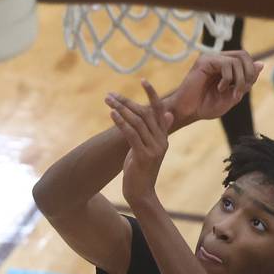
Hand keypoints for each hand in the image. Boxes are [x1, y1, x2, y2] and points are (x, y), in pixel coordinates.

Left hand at [108, 79, 173, 206]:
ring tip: (107, 101)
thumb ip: (153, 132)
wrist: (141, 194)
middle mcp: (161, 140)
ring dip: (120, 109)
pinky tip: (112, 114)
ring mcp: (154, 148)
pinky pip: (131, 135)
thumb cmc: (141, 170)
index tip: (143, 80)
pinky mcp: (143, 156)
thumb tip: (166, 114)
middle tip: (110, 94)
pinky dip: (121, 123)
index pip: (160, 110)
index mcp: (163, 137)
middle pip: (145, 113)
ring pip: (137, 122)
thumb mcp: (148, 149)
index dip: (152, 94)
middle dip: (127, 102)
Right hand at [165, 50, 262, 125]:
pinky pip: (226, 63)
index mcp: (225, 67)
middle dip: (248, 73)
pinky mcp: (204, 62)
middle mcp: (218, 60)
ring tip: (228, 91)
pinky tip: (219, 88)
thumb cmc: (206, 106)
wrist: (188, 112)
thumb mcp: (233, 95)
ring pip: (237, 60)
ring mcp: (211, 59)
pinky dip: (228, 78)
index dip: (251, 73)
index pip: (246, 60)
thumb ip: (246, 81)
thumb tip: (261, 64)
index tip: (241, 90)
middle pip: (244, 55)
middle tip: (239, 89)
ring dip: (238, 79)